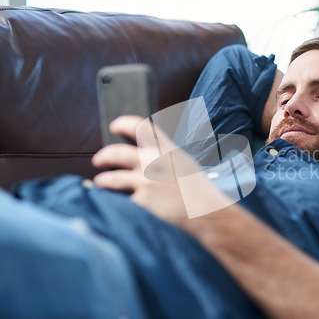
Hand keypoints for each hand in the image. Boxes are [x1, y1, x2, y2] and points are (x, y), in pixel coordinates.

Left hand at [92, 115, 232, 219]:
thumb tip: (143, 153)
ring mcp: (145, 182)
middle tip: (99, 159)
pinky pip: (123, 200)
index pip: (139, 126)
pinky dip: (121, 202)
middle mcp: (152, 162)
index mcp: (165, 148)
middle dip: (103, 156)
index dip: (122, 123)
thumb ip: (163, 154)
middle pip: (116, 152)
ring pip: (111, 178)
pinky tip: (122, 204)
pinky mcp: (141, 201)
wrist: (204, 210)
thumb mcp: (182, 161)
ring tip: (101, 182)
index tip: (114, 125)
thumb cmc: (196, 187)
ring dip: (104, 180)